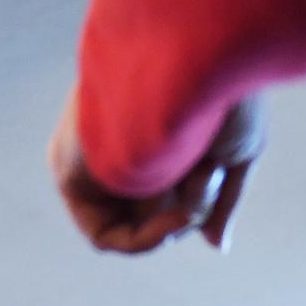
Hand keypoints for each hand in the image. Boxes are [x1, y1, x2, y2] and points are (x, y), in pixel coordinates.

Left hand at [50, 91, 263, 252]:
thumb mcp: (235, 155)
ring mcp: (94, 163)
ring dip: (171, 223)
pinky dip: (141, 239)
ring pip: (133, 228)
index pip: (166, 203)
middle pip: (151, 218)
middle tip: (203, 184)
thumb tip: (216, 246)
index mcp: (153, 141)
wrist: (191, 59)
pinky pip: (103, 235)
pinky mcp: (70, 172)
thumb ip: (219, 204)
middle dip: (186, 212)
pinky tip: (174, 216)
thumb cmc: (222, 95)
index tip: (212, 188)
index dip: (193, 211)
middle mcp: (119, 151)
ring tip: (193, 188)